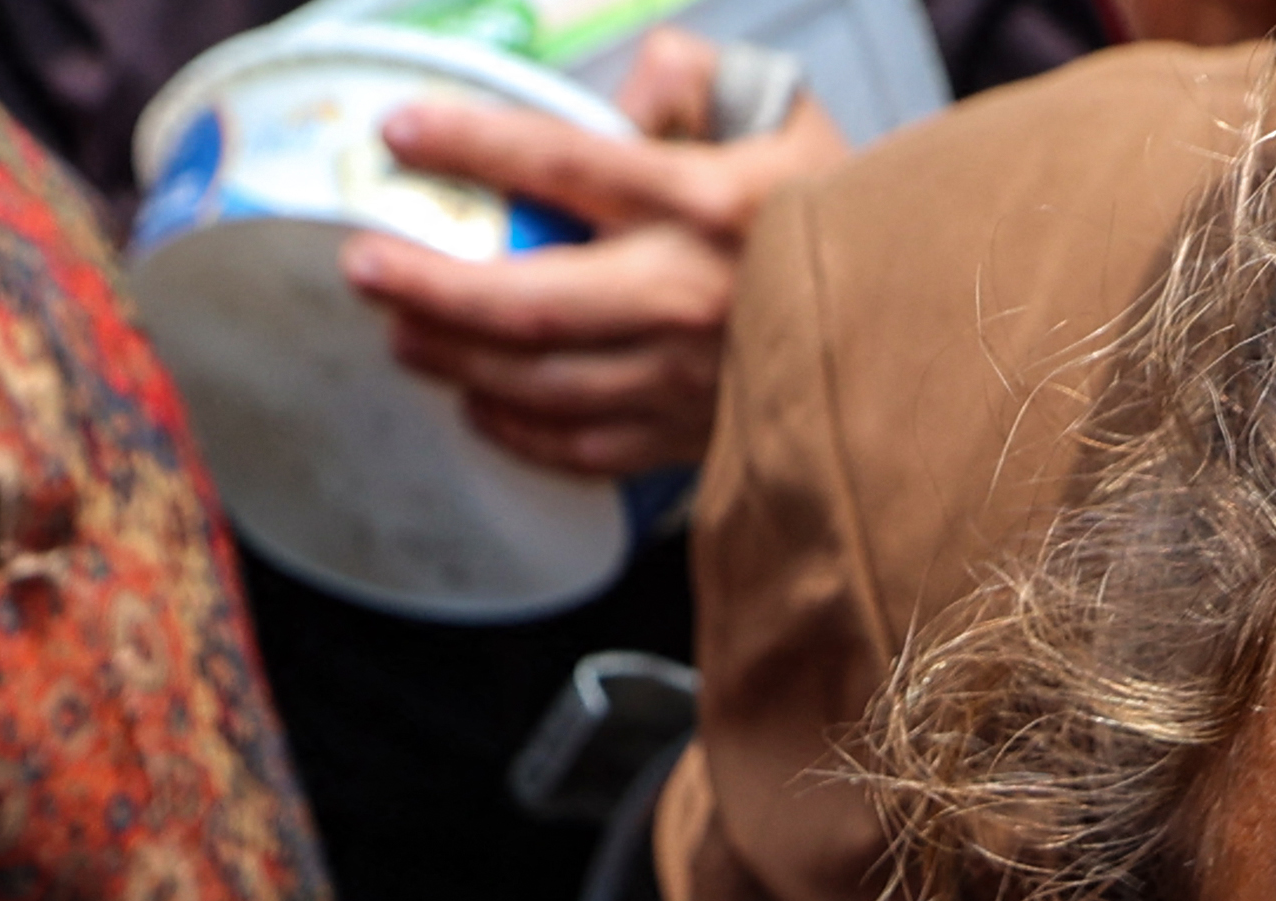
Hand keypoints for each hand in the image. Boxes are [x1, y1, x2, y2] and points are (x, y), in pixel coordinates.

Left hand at [343, 31, 848, 479]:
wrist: (916, 328)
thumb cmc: (837, 209)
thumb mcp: (783, 115)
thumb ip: (691, 79)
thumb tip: (624, 91)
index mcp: (707, 203)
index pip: (570, 166)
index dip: (476, 145)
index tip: (400, 131)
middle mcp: (689, 297)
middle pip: (535, 301)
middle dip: (435, 283)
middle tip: (360, 262)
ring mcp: (688, 380)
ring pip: (545, 383)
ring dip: (457, 359)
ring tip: (396, 328)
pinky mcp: (692, 438)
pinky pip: (584, 446)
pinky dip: (517, 428)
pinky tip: (473, 400)